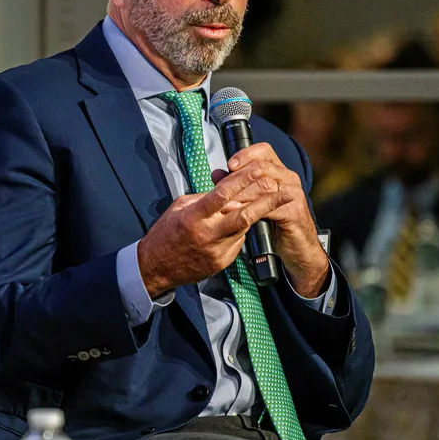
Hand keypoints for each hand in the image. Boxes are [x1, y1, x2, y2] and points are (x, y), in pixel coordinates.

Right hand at [138, 159, 293, 296]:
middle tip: (282, 189)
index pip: (223, 194)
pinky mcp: (222, 262)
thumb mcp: (178, 208)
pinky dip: (241, 230)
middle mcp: (207, 233)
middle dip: (266, 200)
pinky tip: (240, 224)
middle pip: (244, 214)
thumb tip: (223, 189)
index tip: (259, 171)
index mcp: (194, 216)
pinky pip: (238, 241)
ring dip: (257, 213)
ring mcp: (216, 250)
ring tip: (273, 201)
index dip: (243, 181)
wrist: (156, 268)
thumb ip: (202, 198)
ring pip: (244, 227)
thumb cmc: (165, 234)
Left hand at [220, 142, 330, 296]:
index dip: (245, 155)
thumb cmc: (275, 222)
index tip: (229, 165)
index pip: (263, 150)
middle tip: (221, 188)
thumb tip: (217, 174)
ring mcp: (293, 193)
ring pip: (265, 185)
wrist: (297, 247)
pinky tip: (239, 213)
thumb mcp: (254, 201)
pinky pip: (270, 206)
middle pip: (262, 167)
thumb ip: (236, 185)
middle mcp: (288, 178)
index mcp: (279, 171)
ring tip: (225, 203)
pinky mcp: (294, 211)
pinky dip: (252, 208)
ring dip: (242, 194)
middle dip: (238, 178)